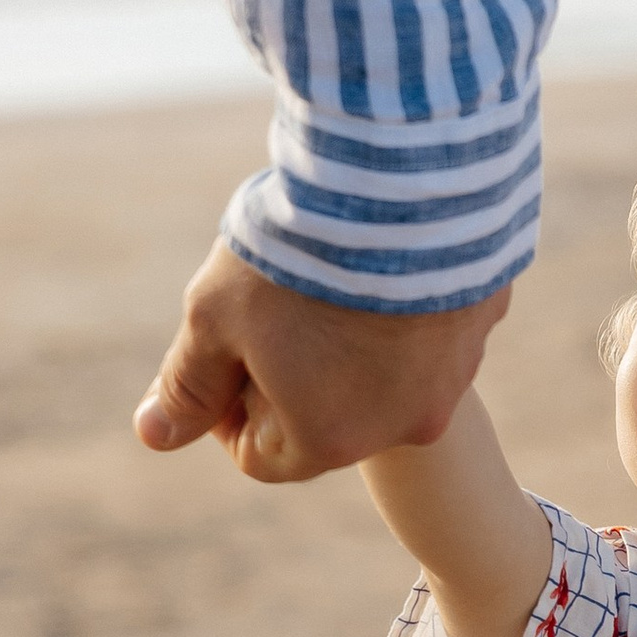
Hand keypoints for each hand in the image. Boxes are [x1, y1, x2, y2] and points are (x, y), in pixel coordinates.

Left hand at [134, 240, 509, 481]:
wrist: (401, 177)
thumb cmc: (295, 255)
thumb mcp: (216, 317)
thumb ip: (186, 384)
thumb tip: (153, 436)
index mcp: (329, 437)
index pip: (260, 458)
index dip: (225, 412)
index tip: (222, 353)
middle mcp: (403, 424)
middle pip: (328, 418)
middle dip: (292, 374)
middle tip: (272, 304)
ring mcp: (453, 375)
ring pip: (385, 374)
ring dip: (349, 340)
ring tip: (329, 270)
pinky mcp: (484, 321)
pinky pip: (433, 327)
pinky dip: (403, 303)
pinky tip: (381, 251)